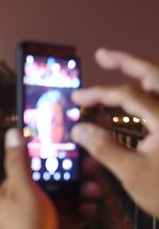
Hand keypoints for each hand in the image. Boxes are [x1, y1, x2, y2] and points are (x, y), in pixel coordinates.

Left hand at [0, 129, 97, 228]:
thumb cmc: (23, 228)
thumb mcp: (21, 189)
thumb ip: (19, 161)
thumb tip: (12, 132)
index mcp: (16, 188)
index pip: (35, 164)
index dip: (51, 154)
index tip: (70, 145)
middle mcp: (31, 200)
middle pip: (56, 179)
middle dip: (73, 172)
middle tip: (91, 165)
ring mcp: (48, 215)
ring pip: (70, 196)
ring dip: (83, 190)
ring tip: (94, 188)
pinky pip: (78, 214)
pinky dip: (85, 209)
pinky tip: (90, 206)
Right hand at [71, 48, 158, 216]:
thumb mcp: (134, 174)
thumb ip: (104, 148)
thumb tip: (79, 130)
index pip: (128, 94)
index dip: (99, 94)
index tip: (77, 99)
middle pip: (154, 74)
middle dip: (126, 62)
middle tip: (102, 54)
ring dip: (142, 73)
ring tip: (120, 66)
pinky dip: (150, 93)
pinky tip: (139, 98)